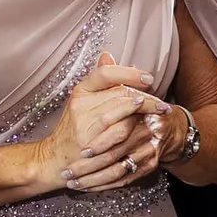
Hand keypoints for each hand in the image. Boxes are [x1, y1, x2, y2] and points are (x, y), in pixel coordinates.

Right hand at [34, 54, 167, 193]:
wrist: (54, 159)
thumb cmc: (74, 130)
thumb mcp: (83, 102)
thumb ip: (100, 82)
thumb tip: (111, 57)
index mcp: (81, 91)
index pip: (106, 73)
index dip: (130, 74)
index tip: (149, 79)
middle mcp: (81, 104)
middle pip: (120, 92)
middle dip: (146, 97)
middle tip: (162, 103)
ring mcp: (84, 123)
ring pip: (122, 110)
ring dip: (145, 110)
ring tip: (159, 111)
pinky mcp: (90, 142)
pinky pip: (120, 130)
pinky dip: (136, 127)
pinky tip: (147, 126)